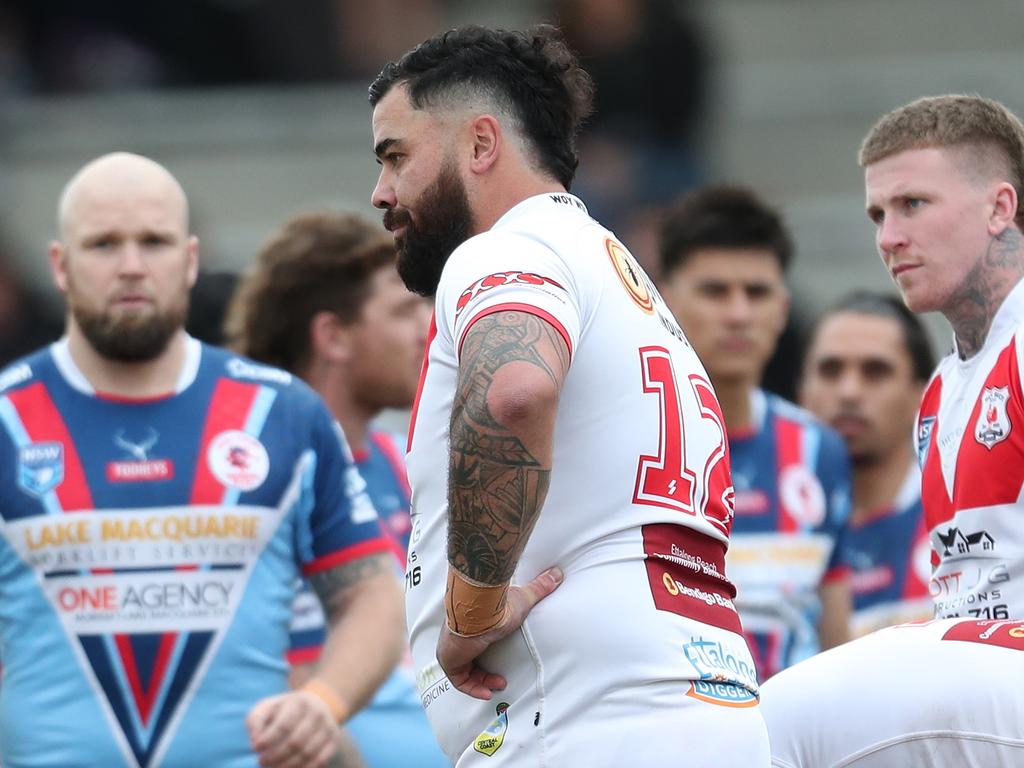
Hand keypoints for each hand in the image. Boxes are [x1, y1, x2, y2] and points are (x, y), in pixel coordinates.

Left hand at [246, 689, 339, 767]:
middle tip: (262, 761)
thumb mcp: (266, 708)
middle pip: (296, 742)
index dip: (268, 740)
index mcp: (299, 702)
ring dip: (286, 766)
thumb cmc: (282, 711)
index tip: (255, 748)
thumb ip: (256, 721)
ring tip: (273, 767)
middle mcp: (317, 713)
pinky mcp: (333, 741)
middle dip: (275, 756)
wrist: (314, 706)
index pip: (284, 725)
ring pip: (307, 754)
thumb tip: (255, 740)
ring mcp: (328, 727)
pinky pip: (320, 761)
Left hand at [436, 566, 562, 699]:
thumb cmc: (496, 606)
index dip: (486, 657)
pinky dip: (473, 689)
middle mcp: (458, 638)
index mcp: (470, 625)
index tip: (499, 664)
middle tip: (500, 681)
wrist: (480, 611)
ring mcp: (452, 650)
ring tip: (497, 686)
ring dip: (481, 683)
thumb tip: (556, 574)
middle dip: (484, 675)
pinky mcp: (450, 661)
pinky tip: (486, 692)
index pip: (474, 643)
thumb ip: (539, 587)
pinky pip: (459, 681)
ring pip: (463, 673)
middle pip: (468, 661)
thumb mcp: (523, 598)